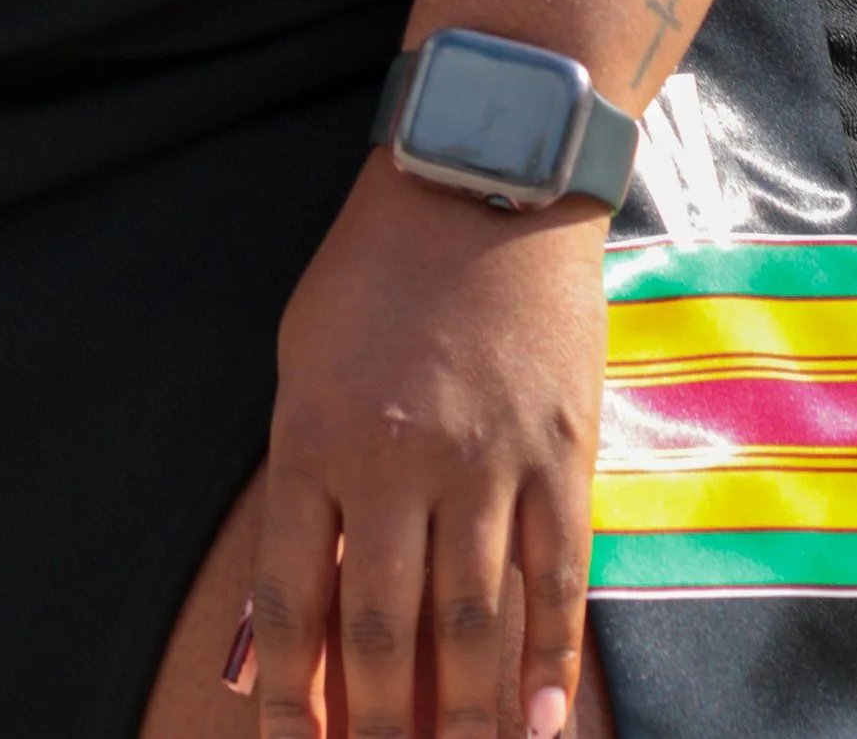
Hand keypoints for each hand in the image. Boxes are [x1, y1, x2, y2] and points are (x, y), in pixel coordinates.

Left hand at [252, 154, 604, 738]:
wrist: (483, 175)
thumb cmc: (375, 271)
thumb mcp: (302, 359)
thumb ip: (302, 482)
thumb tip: (300, 613)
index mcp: (316, 435)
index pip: (295, 602)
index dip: (293, 700)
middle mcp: (398, 459)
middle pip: (386, 637)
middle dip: (380, 735)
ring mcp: (488, 460)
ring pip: (473, 630)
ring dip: (468, 726)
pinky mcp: (563, 454)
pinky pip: (557, 583)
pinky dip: (551, 665)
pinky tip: (545, 724)